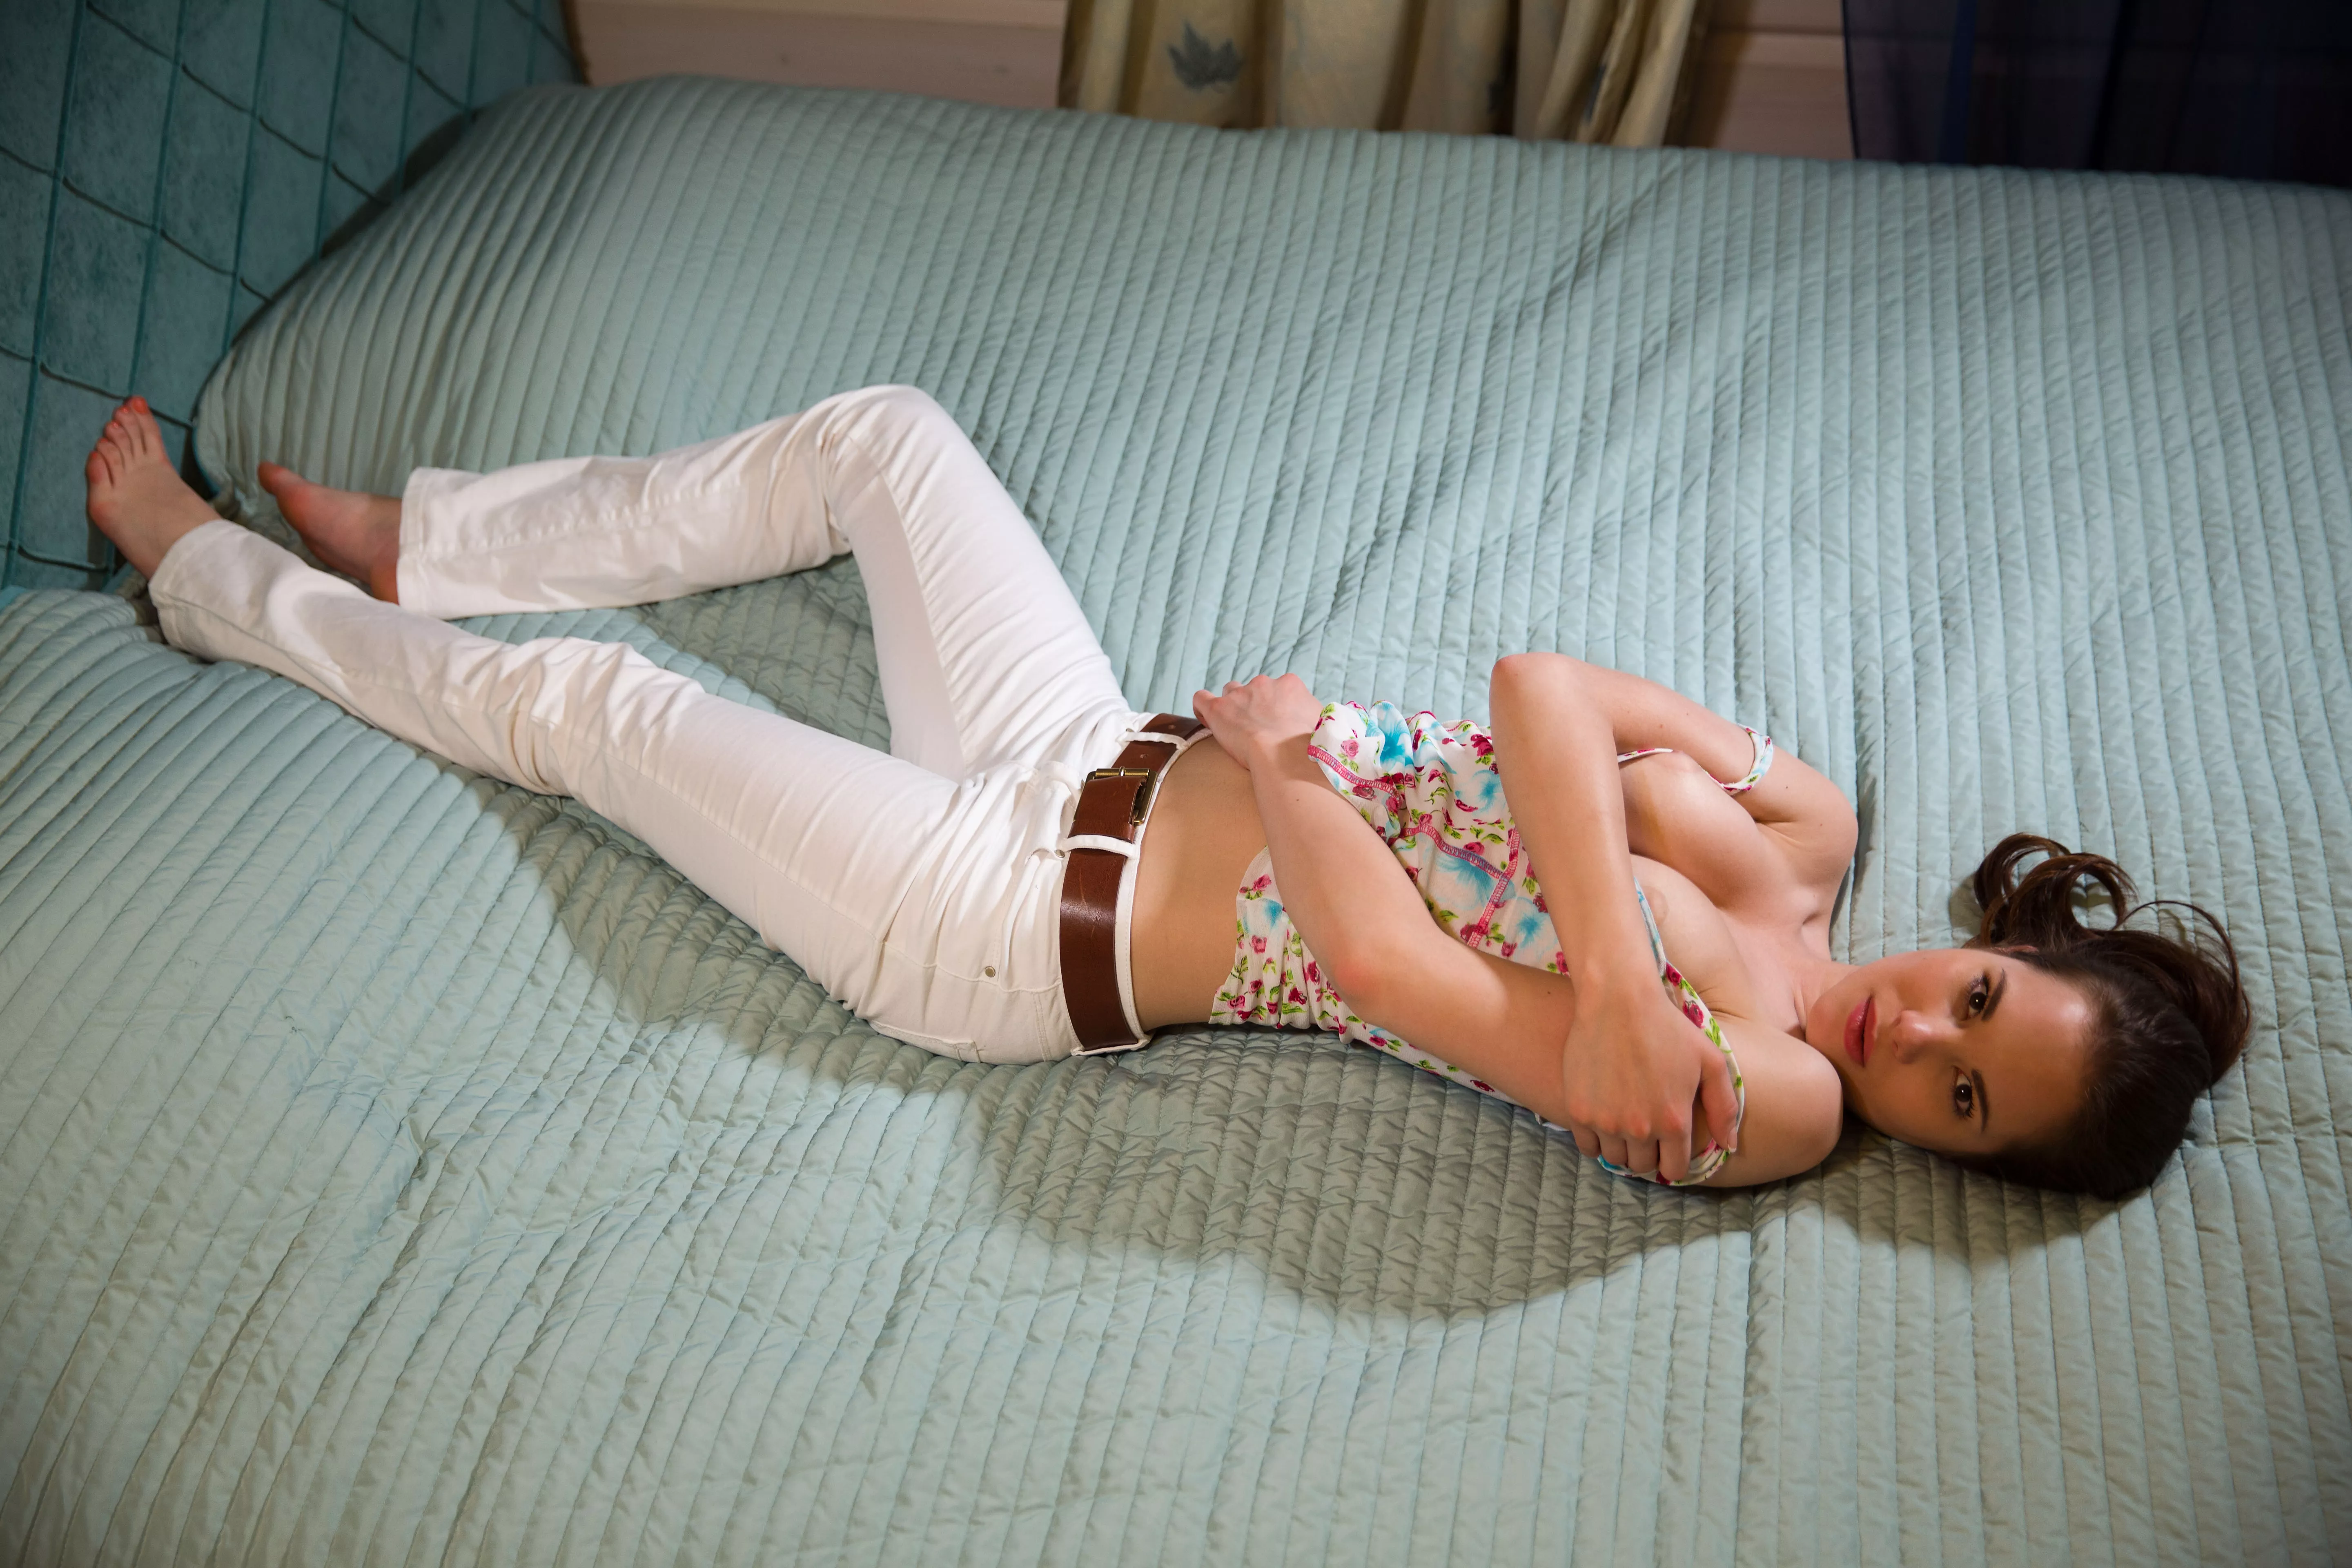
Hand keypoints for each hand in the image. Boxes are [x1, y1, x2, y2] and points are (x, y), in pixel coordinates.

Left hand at [1191, 674, 1323, 770]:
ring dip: (1232, 706)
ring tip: (1234, 727)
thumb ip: (1315, 719)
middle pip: (1254, 689)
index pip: (1280, 689)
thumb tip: (1320, 724)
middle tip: (1259, 730)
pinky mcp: (1218, 709)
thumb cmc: (1310, 746)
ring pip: (1230, 691)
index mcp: (1290, 685)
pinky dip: (1203, 707)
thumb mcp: (1324, 725)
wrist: (1286, 755)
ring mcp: (1239, 694)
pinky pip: (1202, 698)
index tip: (1277, 724)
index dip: (1276, 707)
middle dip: (1255, 705)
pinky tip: (1207, 718)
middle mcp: (1264, 683)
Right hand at [1558, 975, 1739, 1182]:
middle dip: (1648, 1153)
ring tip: (1625, 1125)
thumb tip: (1729, 1145)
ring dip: (1622, 1147)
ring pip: (1615, 1159)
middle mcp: (1640, 1129)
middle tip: (1646, 1131)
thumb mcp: (1710, 1061)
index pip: (1674, 1169)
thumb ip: (1724, 1107)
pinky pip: (1588, 1146)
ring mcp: (1606, 1122)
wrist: (1618, 1000)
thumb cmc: (1669, 1027)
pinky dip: (1596, 1140)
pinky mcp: (1579, 1110)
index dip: (1673, 1160)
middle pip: (1643, 1165)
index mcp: (1673, 1121)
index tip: (1669, 1147)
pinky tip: (1604, 1120)